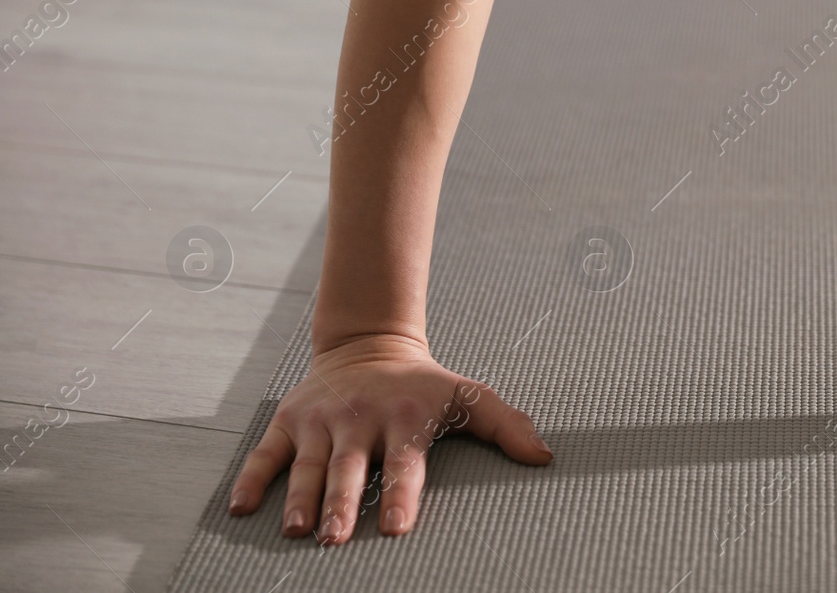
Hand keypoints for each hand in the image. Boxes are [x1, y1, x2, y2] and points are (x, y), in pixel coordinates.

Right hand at [226, 334, 551, 541]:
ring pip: (307, 465)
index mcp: (404, 419)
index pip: (404, 464)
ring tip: (296, 531)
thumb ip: (507, 425)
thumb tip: (545, 457)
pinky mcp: (289, 420)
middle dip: (343, 504)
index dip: (401, 494)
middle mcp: (360, 420)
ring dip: (300, 499)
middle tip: (336, 539)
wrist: (369, 345)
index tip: (396, 527)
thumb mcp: (468, 396)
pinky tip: (242, 508)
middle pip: (350, 469)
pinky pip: (266, 452)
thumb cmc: (424, 385)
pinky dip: (252, 478)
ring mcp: (321, 420)